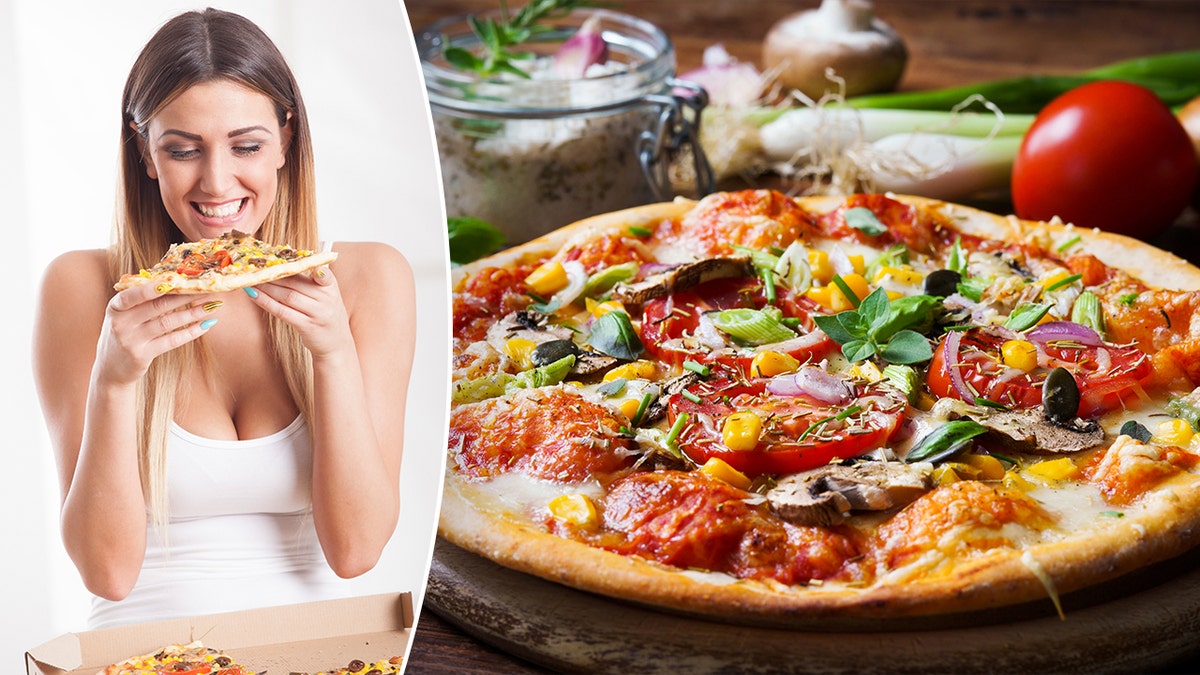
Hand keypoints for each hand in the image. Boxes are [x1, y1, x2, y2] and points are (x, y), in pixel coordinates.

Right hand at [95, 284, 221, 385]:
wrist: (110, 369)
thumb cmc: (123, 334)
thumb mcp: (123, 316)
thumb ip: (140, 301)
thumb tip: (173, 282)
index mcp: (116, 307)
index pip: (132, 295)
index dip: (151, 288)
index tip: (174, 281)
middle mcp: (121, 323)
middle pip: (158, 306)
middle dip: (185, 296)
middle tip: (207, 289)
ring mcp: (131, 340)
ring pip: (168, 322)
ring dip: (193, 313)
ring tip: (213, 306)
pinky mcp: (142, 355)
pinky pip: (171, 341)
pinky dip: (190, 332)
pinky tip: (206, 324)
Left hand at [243, 266, 352, 357]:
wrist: (337, 344)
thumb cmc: (325, 315)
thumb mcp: (326, 296)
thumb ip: (309, 282)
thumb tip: (280, 268)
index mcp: (330, 286)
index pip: (321, 272)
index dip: (308, 266)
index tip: (292, 260)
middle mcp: (327, 298)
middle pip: (295, 282)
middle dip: (273, 275)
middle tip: (254, 268)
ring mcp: (318, 313)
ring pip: (287, 296)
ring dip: (266, 288)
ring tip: (251, 281)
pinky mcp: (308, 327)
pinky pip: (283, 312)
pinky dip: (266, 302)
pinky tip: (254, 295)